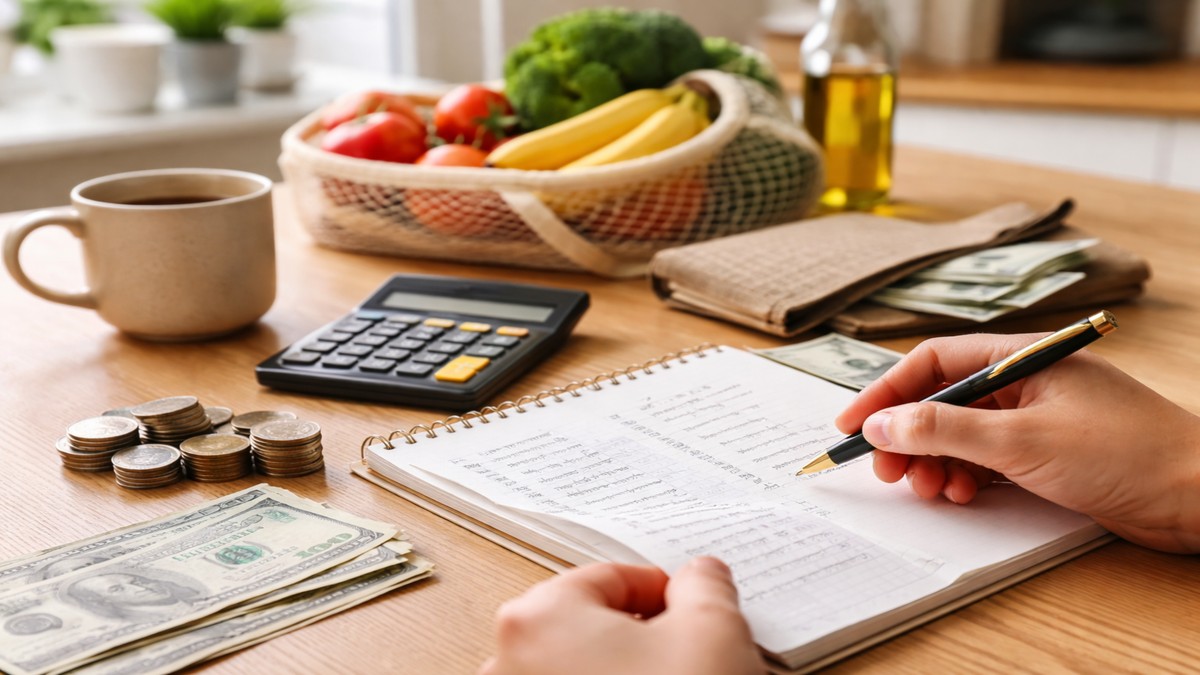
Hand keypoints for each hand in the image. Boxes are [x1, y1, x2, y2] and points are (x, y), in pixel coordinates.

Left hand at [479, 558, 763, 674]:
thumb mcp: (713, 634)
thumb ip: (705, 588)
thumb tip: (701, 577)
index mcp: (539, 617)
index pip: (610, 579)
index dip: (664, 592)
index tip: (692, 610)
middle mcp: (508, 664)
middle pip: (587, 629)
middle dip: (642, 642)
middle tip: (689, 661)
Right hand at [835, 333, 1199, 552]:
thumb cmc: (1127, 453)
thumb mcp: (1020, 440)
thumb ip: (944, 430)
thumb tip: (881, 425)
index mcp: (1020, 357)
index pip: (933, 362)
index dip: (885, 392)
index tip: (852, 426)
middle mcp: (1023, 382)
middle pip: (941, 400)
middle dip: (907, 436)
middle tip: (886, 471)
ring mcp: (1034, 419)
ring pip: (959, 434)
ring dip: (934, 462)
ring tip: (930, 489)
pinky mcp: (1046, 454)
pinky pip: (984, 459)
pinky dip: (964, 477)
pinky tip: (963, 494)